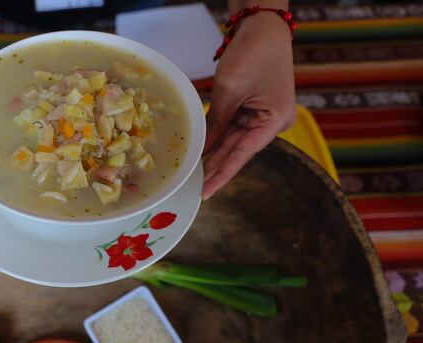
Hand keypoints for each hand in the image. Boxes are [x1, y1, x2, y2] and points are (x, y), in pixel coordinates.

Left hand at [202, 11, 295, 198]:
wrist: (262, 24)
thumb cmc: (252, 53)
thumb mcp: (229, 90)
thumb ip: (216, 121)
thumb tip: (201, 148)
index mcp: (275, 120)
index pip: (243, 154)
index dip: (222, 174)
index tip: (206, 192)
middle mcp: (272, 122)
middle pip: (238, 150)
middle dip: (216, 167)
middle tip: (194, 188)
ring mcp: (263, 115)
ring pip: (233, 140)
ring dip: (214, 154)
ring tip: (194, 174)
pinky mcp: (253, 108)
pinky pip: (232, 128)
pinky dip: (216, 138)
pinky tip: (202, 153)